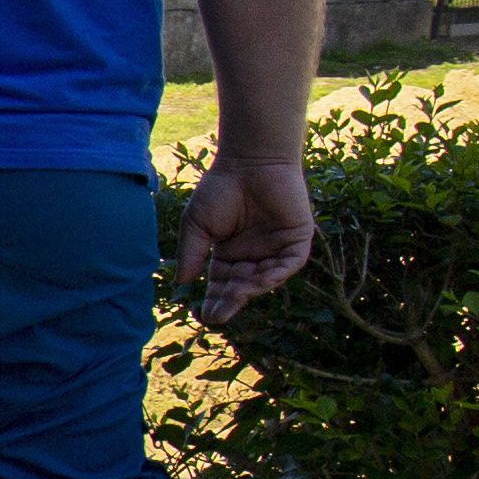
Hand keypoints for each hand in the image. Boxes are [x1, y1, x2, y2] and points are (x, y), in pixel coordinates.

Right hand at [182, 154, 314, 323]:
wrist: (249, 162)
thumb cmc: (219, 188)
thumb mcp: (197, 225)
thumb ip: (191, 253)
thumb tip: (181, 282)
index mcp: (230, 253)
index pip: (222, 284)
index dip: (214, 300)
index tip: (203, 316)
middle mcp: (254, 254)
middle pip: (244, 286)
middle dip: (231, 300)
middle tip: (219, 314)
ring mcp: (277, 247)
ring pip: (267, 278)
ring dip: (254, 289)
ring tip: (237, 295)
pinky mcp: (298, 238)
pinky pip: (291, 264)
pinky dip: (278, 274)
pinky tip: (262, 280)